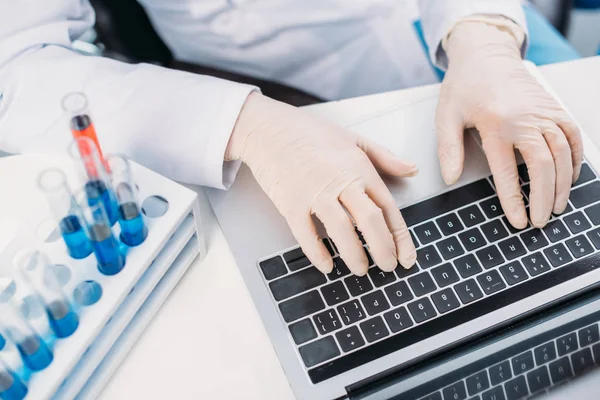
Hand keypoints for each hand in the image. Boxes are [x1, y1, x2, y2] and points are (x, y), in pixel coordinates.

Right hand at [226, 93, 417, 274]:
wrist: (269, 129)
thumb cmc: (310, 133)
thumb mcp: (353, 139)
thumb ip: (385, 157)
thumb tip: (412, 169)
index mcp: (359, 168)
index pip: (387, 207)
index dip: (400, 236)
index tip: (407, 257)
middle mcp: (340, 181)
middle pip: (369, 221)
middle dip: (382, 250)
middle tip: (387, 267)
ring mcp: (314, 193)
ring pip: (341, 230)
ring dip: (354, 255)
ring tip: (361, 269)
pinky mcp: (290, 203)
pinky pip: (306, 234)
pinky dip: (317, 253)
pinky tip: (327, 265)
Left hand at [437, 20, 582, 228]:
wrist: (485, 54)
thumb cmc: (464, 86)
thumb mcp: (446, 116)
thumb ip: (448, 149)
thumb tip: (450, 179)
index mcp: (495, 124)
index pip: (507, 172)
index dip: (514, 200)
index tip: (519, 221)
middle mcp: (525, 119)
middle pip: (544, 166)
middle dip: (544, 198)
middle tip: (540, 221)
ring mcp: (544, 112)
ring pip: (564, 154)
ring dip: (564, 184)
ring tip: (556, 207)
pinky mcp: (554, 107)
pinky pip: (573, 136)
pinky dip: (576, 158)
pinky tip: (571, 176)